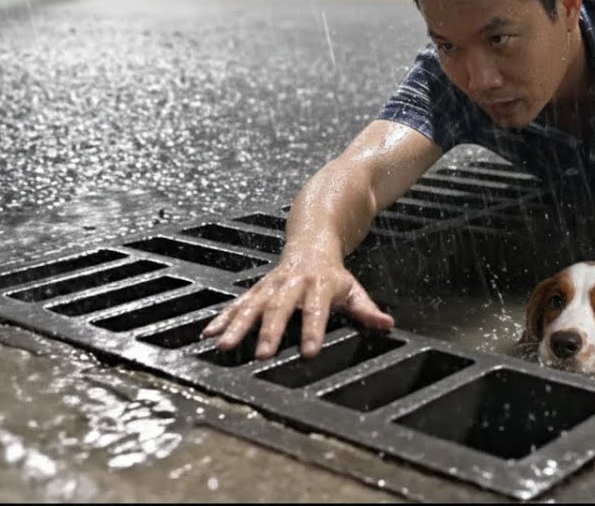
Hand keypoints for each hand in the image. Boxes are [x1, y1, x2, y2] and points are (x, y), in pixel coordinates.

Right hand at [200, 255, 393, 359]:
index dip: (314, 330)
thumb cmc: (333, 274)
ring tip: (224, 346)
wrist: (312, 240)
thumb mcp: (353, 289)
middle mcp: (292, 284)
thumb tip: (387, 325)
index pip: (317, 310)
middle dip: (270, 332)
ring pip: (252, 305)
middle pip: (280, 308)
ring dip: (237, 326)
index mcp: (319, 285)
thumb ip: (366, 310)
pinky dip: (222, 318)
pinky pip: (236, 304)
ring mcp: (271, 285)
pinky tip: (208, 334)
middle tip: (263, 354)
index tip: (310, 352)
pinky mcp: (256, 288)